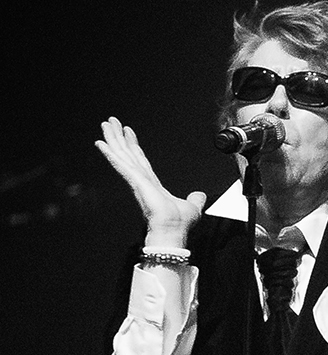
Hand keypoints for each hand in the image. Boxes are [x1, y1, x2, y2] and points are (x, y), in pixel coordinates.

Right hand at [94, 118, 204, 245]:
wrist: (173, 232)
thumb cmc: (178, 224)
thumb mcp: (192, 207)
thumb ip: (194, 199)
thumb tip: (199, 195)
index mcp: (152, 184)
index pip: (141, 161)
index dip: (134, 146)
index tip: (128, 133)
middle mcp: (141, 180)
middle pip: (128, 154)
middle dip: (119, 137)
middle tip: (111, 122)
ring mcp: (137, 180)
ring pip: (122, 155)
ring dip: (113, 139)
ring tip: (105, 124)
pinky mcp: (136, 182)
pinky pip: (121, 164)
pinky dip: (110, 153)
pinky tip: (101, 143)